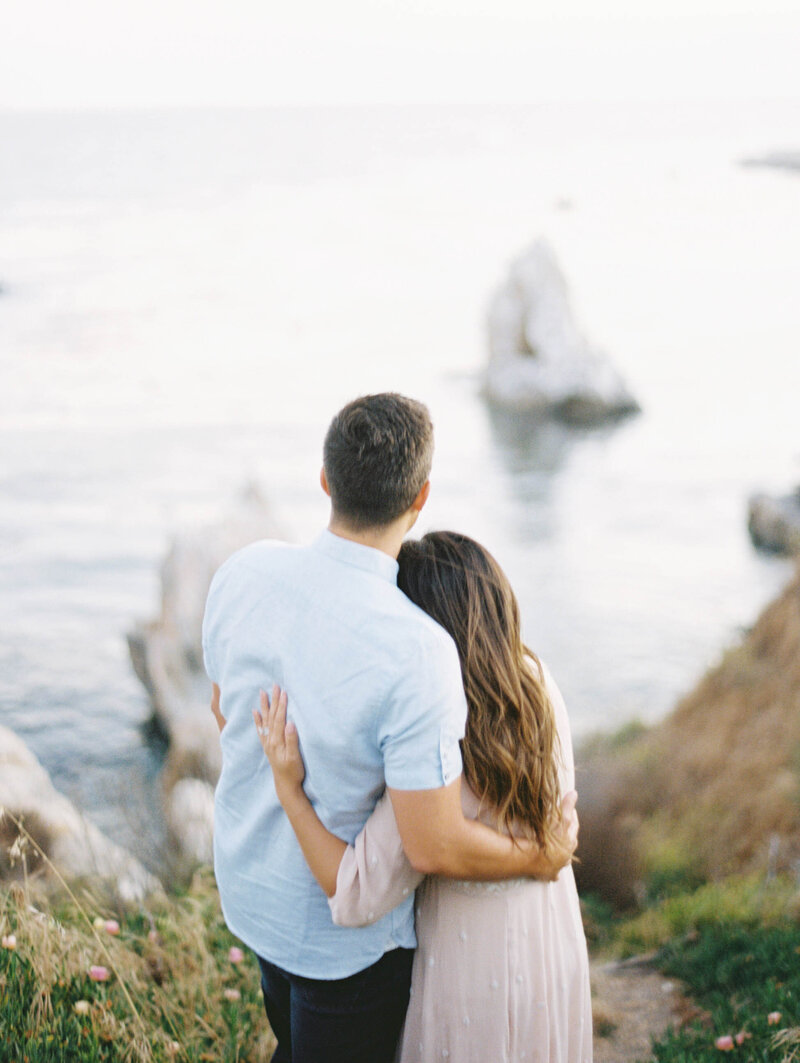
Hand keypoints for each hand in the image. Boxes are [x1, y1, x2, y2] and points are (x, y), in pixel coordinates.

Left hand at [253, 686, 305, 802]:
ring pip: (265, 720)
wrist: (285, 785)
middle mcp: (270, 740)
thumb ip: (292, 740)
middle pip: (271, 717)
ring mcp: (268, 743)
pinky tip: (255, 712)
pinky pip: (261, 730)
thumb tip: (290, 723)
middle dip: (273, 701)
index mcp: (277, 741)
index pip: (279, 719)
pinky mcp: (268, 746)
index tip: (283, 691)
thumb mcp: (295, 757)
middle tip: (274, 685)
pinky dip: (258, 720)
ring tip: (262, 693)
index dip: (282, 705)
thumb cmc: (293, 772)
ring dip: (265, 706)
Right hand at [528, 790, 578, 881]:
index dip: (572, 815)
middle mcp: (567, 854)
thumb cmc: (546, 838)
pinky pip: (553, 874)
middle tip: (564, 827)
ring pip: (564, 859)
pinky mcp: (549, 874)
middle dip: (569, 835)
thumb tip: (575, 793)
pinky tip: (554, 873)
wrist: (532, 858)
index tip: (570, 809)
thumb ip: (567, 806)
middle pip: (570, 842)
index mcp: (570, 840)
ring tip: (561, 851)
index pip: (573, 825)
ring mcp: (558, 865)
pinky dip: (554, 872)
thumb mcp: (559, 819)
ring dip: (563, 855)